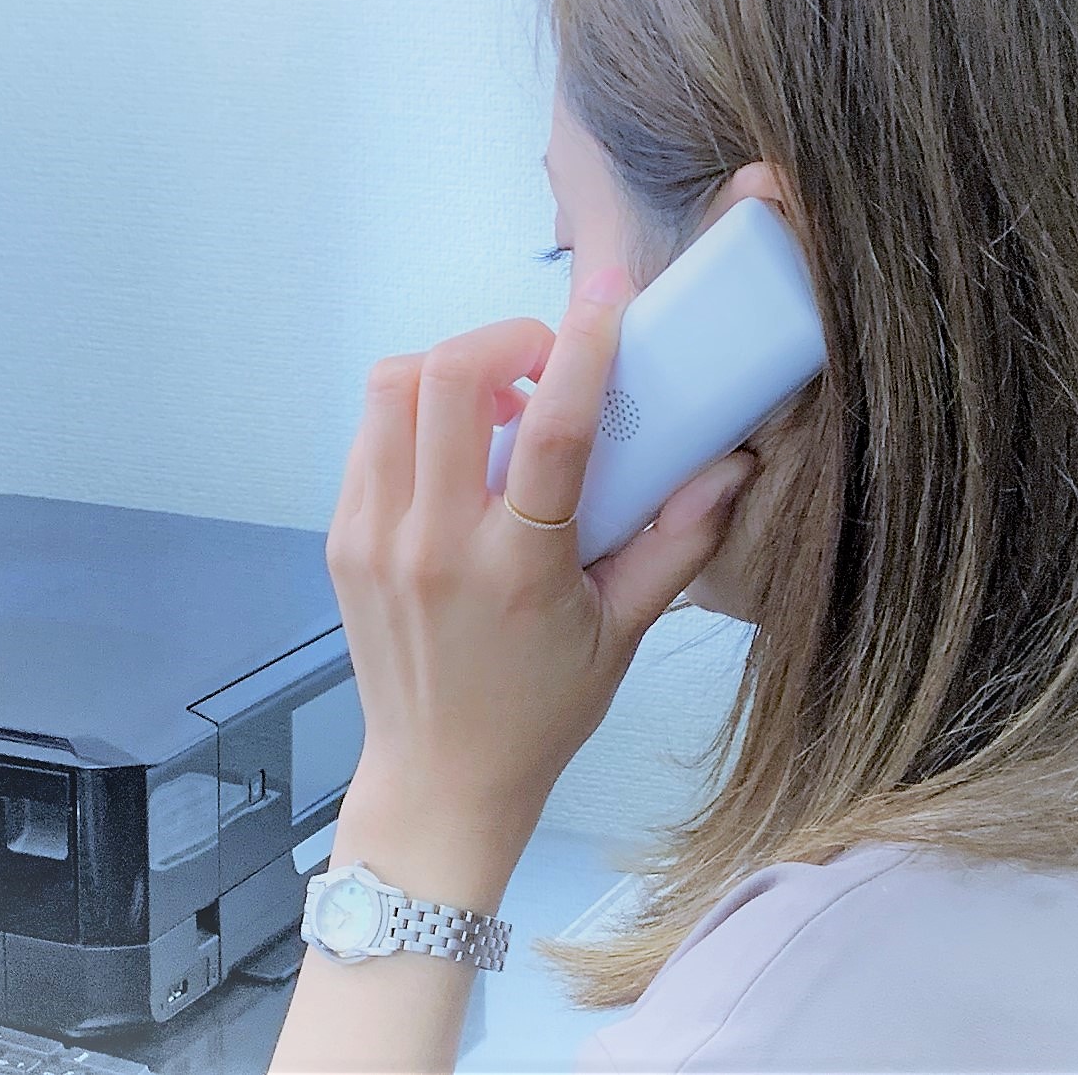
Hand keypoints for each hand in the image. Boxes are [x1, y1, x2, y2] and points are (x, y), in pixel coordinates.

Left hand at [324, 267, 757, 902]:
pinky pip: (369, 436)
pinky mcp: (343, 540)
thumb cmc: (541, 710)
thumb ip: (680, 543)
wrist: (439, 779)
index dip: (583, 349)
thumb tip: (735, 466)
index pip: (553, 432)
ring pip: (392, 391)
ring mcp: (376, 539)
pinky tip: (457, 449)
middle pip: (446, 379)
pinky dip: (414, 414)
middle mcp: (436, 545)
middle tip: (546, 363)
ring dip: (450, 368)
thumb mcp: (624, 634)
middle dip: (503, 339)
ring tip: (498, 402)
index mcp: (519, 571)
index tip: (606, 299)